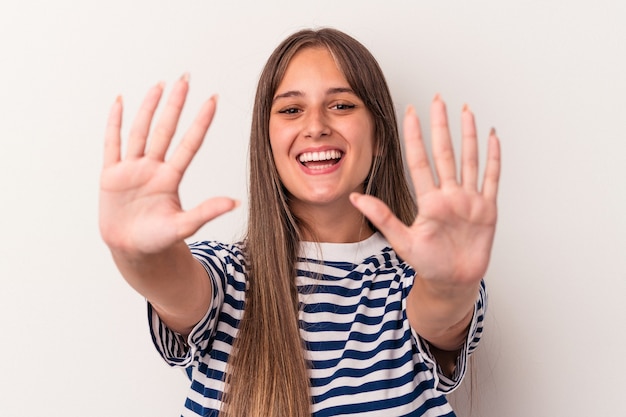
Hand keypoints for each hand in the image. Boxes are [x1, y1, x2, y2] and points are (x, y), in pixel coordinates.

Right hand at [99, 75, 237, 255]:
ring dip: (149, 108)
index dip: (201, 122)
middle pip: (166, 129)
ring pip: (141, 131)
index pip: (189, 143)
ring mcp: (132, 169)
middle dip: (176, 104)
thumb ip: (206, 212)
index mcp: (171, 178)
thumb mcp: (184, 226)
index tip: (214, 100)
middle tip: (186, 78)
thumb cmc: (159, 240)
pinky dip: (114, 123)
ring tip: (159, 84)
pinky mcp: (112, 175)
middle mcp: (154, 168)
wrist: (133, 251)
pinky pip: (112, 144)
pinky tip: (119, 102)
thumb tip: (236, 203)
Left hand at [351, 95, 500, 290]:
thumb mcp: (402, 240)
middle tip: (437, 99)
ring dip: (468, 135)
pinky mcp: (487, 209)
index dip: (415, 137)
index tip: (409, 113)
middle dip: (441, 125)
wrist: (452, 282)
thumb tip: (354, 197)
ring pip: (469, 159)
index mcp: (429, 201)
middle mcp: (449, 194)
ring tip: (465, 110)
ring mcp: (469, 199)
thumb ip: (381, 217)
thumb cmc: (428, 263)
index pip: (420, 161)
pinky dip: (494, 158)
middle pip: (445, 152)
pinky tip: (493, 136)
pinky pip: (492, 178)